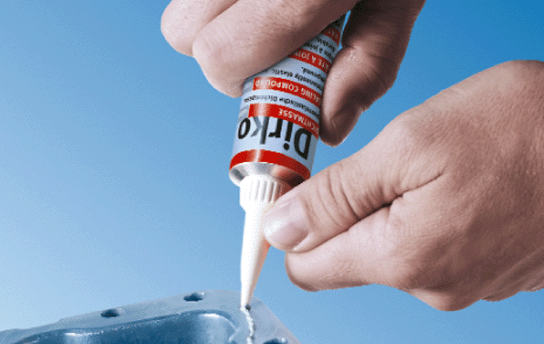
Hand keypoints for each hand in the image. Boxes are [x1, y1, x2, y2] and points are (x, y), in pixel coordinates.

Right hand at [161, 0, 424, 144]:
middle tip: (267, 34)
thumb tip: (328, 129)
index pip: (219, 58)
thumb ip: (367, 64)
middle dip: (223, 49)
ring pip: (178, 4)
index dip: (241, 79)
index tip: (271, 75)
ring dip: (212, 16)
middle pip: (183, 33)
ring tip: (265, 1)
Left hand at [262, 60, 543, 310]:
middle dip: (344, 214)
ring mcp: (467, 284)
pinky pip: (437, 250)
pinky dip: (432, 219)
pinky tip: (458, 186)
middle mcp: (431, 285)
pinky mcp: (493, 272)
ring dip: (393, 212)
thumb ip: (337, 197)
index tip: (295, 191)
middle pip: (349, 257)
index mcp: (400, 257)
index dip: (291, 228)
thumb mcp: (410, 144)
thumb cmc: (522, 129)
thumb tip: (281, 230)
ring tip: (428, 170)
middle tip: (371, 164)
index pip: (306, 267)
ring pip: (394, 251)